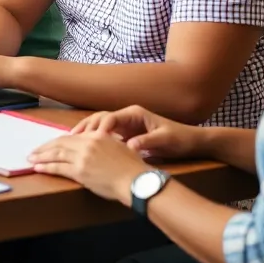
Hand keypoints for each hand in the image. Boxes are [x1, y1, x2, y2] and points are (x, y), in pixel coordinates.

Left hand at [28, 132, 150, 206]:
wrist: (135, 180)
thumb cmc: (131, 166)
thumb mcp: (117, 146)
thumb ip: (102, 143)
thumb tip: (92, 144)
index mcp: (96, 136)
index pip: (70, 137)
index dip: (56, 141)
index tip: (49, 145)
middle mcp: (87, 143)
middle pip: (59, 143)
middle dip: (44, 148)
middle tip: (34, 152)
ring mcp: (82, 157)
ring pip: (56, 155)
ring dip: (41, 157)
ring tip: (31, 159)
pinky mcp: (79, 171)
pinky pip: (58, 168)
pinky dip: (46, 167)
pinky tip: (38, 168)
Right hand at [71, 105, 203, 160]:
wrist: (192, 142)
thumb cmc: (180, 139)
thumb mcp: (166, 140)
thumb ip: (147, 142)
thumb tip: (129, 147)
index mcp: (135, 114)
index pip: (110, 117)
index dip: (99, 128)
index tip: (92, 140)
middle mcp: (128, 117)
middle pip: (100, 118)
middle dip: (85, 127)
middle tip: (72, 139)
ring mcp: (126, 125)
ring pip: (100, 125)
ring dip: (86, 133)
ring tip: (72, 142)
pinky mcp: (126, 134)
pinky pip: (105, 135)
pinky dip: (94, 140)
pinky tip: (85, 148)